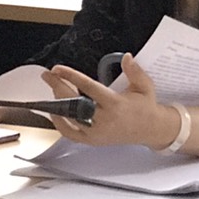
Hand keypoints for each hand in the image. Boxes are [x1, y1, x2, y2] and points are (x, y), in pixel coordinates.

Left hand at [41, 52, 178, 148]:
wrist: (151, 129)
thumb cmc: (146, 107)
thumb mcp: (145, 86)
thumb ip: (135, 71)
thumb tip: (127, 57)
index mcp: (116, 104)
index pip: (88, 87)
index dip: (71, 76)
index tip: (58, 69)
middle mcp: (104, 119)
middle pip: (74, 102)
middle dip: (58, 86)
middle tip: (48, 75)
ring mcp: (97, 132)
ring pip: (70, 117)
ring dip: (58, 102)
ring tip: (53, 88)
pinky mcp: (93, 140)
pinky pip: (70, 133)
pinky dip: (59, 123)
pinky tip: (55, 112)